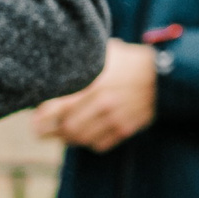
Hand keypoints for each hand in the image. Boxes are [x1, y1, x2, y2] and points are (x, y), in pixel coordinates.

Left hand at [34, 39, 158, 151]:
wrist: (165, 75)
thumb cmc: (131, 60)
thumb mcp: (107, 52)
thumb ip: (85, 59)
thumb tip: (59, 63)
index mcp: (94, 82)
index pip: (58, 106)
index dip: (41, 116)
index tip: (33, 121)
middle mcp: (102, 103)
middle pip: (67, 127)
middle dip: (49, 132)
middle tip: (39, 132)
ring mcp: (114, 119)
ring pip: (81, 139)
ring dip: (67, 140)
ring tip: (58, 135)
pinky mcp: (125, 129)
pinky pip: (99, 144)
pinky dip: (88, 143)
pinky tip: (83, 136)